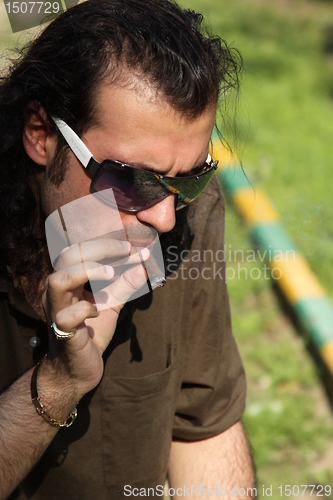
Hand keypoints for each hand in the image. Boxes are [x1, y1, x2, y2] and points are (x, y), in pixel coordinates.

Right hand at [42, 237, 149, 397]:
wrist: (78, 370)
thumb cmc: (91, 334)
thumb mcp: (111, 304)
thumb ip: (125, 285)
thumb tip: (144, 265)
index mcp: (68, 281)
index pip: (80, 250)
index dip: (106, 243)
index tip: (133, 246)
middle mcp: (58, 292)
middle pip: (67, 256)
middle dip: (99, 248)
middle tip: (127, 250)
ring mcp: (56, 311)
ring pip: (58, 280)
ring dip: (87, 272)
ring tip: (111, 273)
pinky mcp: (61, 333)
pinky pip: (66, 316)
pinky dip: (84, 309)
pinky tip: (97, 311)